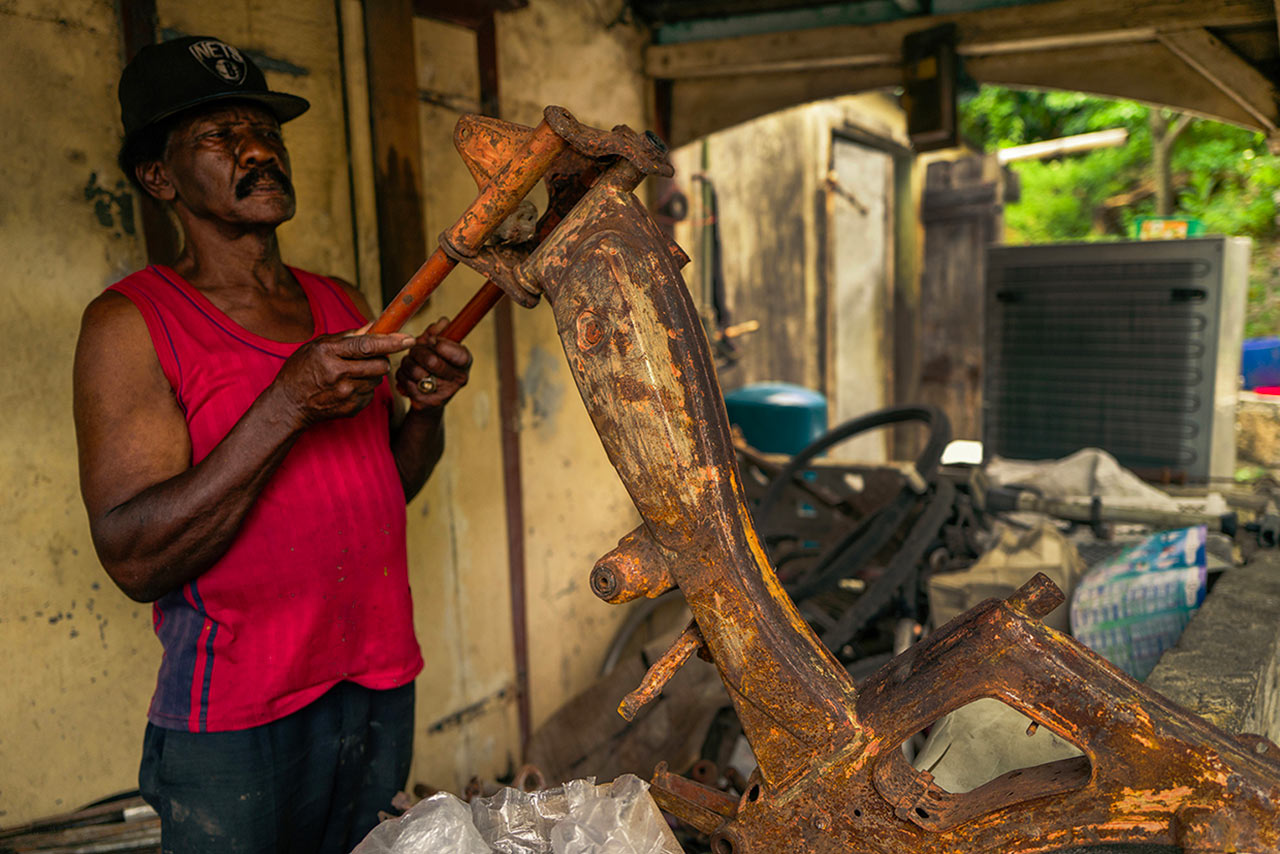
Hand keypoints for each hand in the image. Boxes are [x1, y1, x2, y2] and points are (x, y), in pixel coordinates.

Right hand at [273, 325, 415, 425]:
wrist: (288, 404)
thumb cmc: (302, 369)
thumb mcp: (319, 346)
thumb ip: (349, 336)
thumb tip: (376, 324)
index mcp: (328, 353)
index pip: (367, 346)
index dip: (391, 342)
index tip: (409, 339)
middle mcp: (338, 374)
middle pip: (380, 365)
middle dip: (381, 359)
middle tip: (370, 358)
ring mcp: (346, 394)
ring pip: (378, 379)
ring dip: (372, 374)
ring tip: (352, 373)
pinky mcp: (352, 408)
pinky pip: (371, 393)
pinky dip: (365, 388)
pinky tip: (347, 387)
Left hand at [395, 317, 472, 410]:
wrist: (430, 398)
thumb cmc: (434, 364)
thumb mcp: (437, 345)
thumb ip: (438, 331)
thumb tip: (443, 322)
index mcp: (465, 361)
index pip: (455, 352)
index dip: (439, 344)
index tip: (431, 341)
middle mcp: (459, 379)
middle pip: (431, 361)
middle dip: (417, 352)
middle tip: (415, 351)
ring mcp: (444, 393)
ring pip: (416, 371)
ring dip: (407, 363)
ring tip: (410, 363)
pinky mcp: (426, 402)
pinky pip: (406, 382)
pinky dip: (402, 375)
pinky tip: (407, 375)